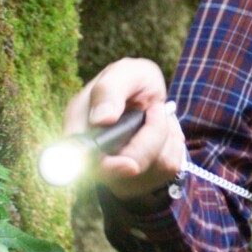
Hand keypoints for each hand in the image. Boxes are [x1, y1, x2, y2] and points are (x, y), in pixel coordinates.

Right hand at [64, 59, 185, 200]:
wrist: (150, 95)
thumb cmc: (132, 82)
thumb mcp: (124, 74)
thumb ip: (109, 90)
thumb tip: (102, 119)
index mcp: (79, 131)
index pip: (82, 164)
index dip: (107, 168)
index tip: (130, 165)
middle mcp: (95, 159)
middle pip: (125, 170)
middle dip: (148, 139)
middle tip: (156, 108)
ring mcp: (119, 172)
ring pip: (152, 166)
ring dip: (163, 135)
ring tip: (155, 114)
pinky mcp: (144, 177)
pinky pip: (167, 166)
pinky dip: (172, 142)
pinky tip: (161, 130)